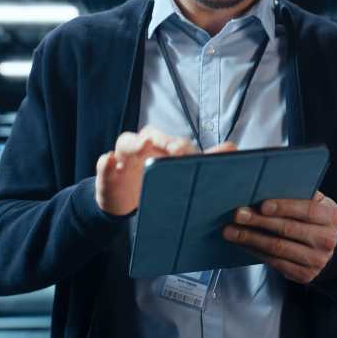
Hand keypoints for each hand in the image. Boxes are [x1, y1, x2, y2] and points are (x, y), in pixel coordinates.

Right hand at [95, 126, 234, 215]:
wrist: (126, 202)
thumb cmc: (156, 183)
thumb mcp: (179, 175)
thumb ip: (204, 161)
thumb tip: (232, 147)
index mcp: (162, 147)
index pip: (171, 141)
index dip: (178, 144)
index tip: (184, 152)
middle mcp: (143, 147)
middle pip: (151, 136)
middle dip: (162, 141)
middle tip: (174, 150)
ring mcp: (123, 157)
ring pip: (126, 143)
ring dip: (134, 143)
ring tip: (142, 146)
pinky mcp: (106, 172)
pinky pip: (104, 163)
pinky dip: (106, 163)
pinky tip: (109, 162)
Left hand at [223, 191, 336, 283]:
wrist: (326, 248)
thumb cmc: (314, 218)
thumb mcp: (315, 202)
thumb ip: (299, 193)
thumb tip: (267, 183)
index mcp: (331, 216)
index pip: (307, 210)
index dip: (284, 207)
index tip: (262, 205)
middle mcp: (327, 239)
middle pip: (288, 230)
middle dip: (259, 222)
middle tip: (238, 215)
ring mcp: (317, 260)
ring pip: (278, 248)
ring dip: (251, 239)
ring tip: (231, 231)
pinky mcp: (304, 275)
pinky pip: (275, 262)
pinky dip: (255, 251)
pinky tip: (242, 243)